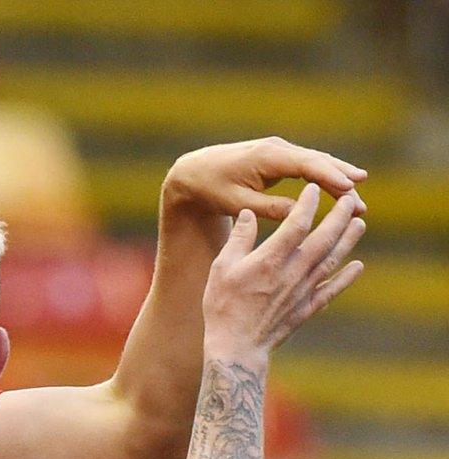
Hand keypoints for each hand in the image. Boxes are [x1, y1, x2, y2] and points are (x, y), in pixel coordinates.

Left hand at [163, 137, 366, 223]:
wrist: (193, 171)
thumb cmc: (212, 189)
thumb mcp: (236, 202)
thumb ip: (268, 208)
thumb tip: (300, 214)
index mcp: (266, 157)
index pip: (305, 164)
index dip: (330, 176)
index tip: (350, 188)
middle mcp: (276, 148)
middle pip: (317, 161)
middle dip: (341, 179)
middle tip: (361, 200)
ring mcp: (279, 150)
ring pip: (316, 162)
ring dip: (338, 177)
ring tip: (359, 196)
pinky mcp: (280, 157)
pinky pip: (308, 165)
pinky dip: (325, 175)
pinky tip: (342, 188)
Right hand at [203, 186, 365, 362]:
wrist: (236, 346)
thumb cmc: (223, 306)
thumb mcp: (221, 268)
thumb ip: (239, 239)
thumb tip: (250, 213)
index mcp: (270, 259)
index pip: (297, 223)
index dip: (308, 203)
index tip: (314, 189)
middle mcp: (293, 271)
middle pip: (324, 238)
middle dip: (340, 215)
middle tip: (351, 199)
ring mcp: (303, 290)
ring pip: (332, 259)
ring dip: (349, 240)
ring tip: (360, 223)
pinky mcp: (307, 307)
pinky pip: (332, 289)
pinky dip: (346, 277)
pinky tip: (357, 266)